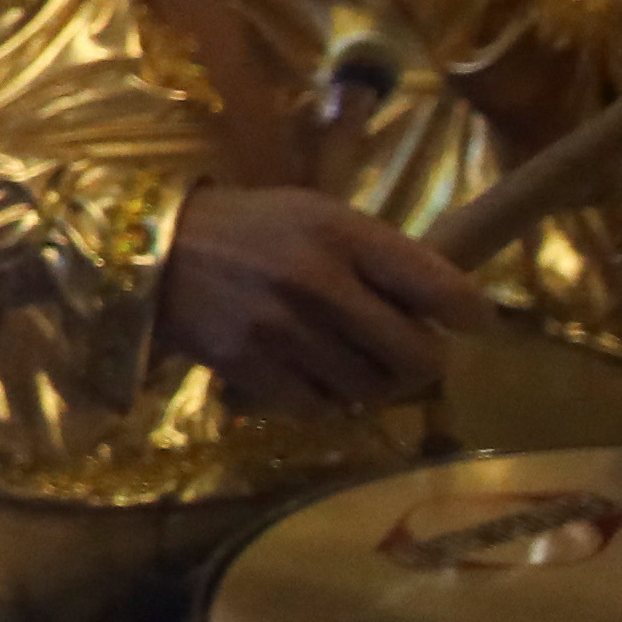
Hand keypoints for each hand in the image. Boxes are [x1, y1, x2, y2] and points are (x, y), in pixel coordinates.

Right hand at [161, 186, 486, 412]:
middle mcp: (318, 282)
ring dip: (372, 383)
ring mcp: (282, 329)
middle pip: (417, 356)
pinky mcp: (249, 366)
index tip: (470, 323)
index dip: (470, 315)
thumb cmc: (247, 227)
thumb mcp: (315, 214)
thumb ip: (378, 253)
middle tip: (410, 354)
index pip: (441, 288)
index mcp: (342, 234)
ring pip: (371, 390)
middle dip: (423, 361)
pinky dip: (323, 398)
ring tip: (354, 362)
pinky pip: (319, 406)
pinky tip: (308, 373)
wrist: (150, 250)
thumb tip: (449, 308)